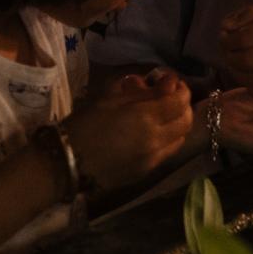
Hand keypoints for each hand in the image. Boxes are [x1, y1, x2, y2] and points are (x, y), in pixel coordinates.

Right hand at [61, 70, 191, 191]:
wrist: (66, 163)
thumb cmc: (83, 125)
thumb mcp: (110, 100)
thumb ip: (140, 93)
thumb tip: (163, 85)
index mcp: (146, 118)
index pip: (180, 101)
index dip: (181, 89)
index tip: (172, 81)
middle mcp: (156, 140)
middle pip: (186, 121)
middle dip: (184, 106)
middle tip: (172, 97)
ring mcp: (154, 159)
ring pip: (180, 139)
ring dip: (178, 125)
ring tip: (164, 115)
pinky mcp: (147, 172)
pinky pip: (167, 153)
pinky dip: (168, 140)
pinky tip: (154, 133)